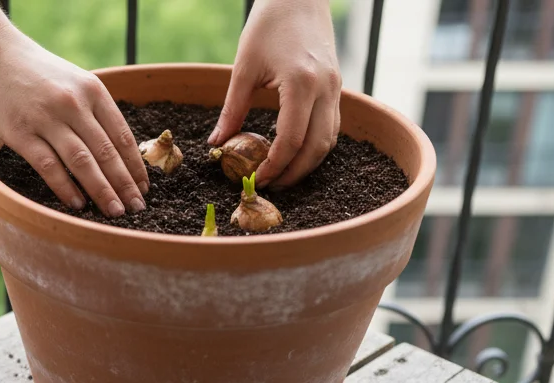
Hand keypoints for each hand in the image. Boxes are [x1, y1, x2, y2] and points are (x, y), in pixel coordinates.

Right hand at [0, 34, 148, 216]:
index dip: (135, 166)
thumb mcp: (76, 83)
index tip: (143, 188)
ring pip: (81, 162)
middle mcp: (73, 104)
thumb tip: (120, 154)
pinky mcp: (21, 133)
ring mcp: (46, 118)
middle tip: (136, 208)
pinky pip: (48, 166)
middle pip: (106, 152)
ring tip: (114, 211)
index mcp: (93, 91)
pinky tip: (77, 204)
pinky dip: (65, 188)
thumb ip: (96, 112)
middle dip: (124, 184)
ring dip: (101, 190)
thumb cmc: (40, 75)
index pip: (122, 135)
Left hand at [210, 0, 340, 189]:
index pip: (291, 140)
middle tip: (269, 185)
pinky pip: (331, 127)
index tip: (255, 180)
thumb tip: (217, 145)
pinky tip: (295, 153)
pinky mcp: (337, 88)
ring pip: (329, 141)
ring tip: (281, 175)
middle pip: (316, 148)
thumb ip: (232, 110)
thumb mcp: (244, 68)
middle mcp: (325, 89)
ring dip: (307, 164)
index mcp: (301, 84)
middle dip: (293, 173)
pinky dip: (315, 146)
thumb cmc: (269, 25)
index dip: (274, 166)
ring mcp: (336, 89)